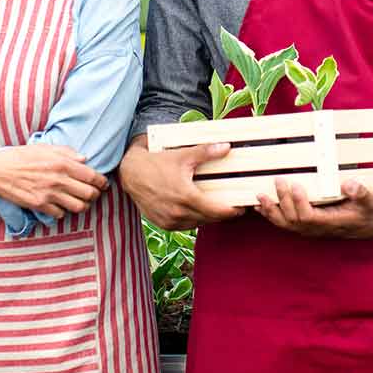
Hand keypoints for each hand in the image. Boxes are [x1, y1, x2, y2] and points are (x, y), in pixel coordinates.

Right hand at [0, 144, 107, 219]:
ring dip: (81, 205)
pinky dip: (63, 211)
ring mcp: (49, 194)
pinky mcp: (39, 205)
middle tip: (92, 193)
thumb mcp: (43, 147)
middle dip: (94, 194)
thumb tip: (84, 158)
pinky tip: (59, 205)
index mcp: (62, 163)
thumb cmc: (20, 156)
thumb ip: (66, 152)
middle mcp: (58, 180)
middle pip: (89, 194)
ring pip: (78, 207)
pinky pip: (60, 214)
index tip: (102, 184)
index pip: (92, 176)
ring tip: (78, 201)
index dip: (102, 182)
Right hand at [118, 137, 244, 230]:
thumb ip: (206, 152)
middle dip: (222, 214)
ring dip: (207, 217)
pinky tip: (197, 210)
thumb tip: (226, 146)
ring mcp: (169, 221)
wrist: (131, 173)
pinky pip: (185, 226)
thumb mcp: (183, 156)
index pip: (216, 211)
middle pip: (209, 219)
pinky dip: (193, 219)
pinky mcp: (163, 224)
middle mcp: (178, 213)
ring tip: (215, 207)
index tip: (241, 208)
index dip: (232, 211)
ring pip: (197, 224)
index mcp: (186, 197)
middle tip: (232, 206)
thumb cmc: (156, 163)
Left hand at [254, 179, 372, 239]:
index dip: (299, 203)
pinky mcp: (305, 225)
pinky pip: (284, 223)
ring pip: (285, 225)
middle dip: (283, 201)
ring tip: (259, 197)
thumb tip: (349, 185)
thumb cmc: (367, 211)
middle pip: (292, 220)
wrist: (366, 224)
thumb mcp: (370, 200)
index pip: (309, 217)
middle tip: (279, 181)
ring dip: (271, 211)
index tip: (296, 185)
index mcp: (331, 222)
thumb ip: (361, 193)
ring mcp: (309, 229)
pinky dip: (271, 214)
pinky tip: (261, 206)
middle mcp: (317, 229)